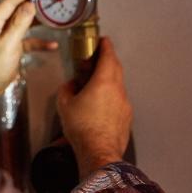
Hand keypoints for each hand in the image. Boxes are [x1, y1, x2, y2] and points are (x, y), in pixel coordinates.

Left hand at [0, 0, 57, 95]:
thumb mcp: (8, 45)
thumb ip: (19, 25)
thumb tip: (30, 5)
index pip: (10, 1)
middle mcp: (0, 26)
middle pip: (18, 9)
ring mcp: (6, 36)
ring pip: (25, 23)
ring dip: (38, 19)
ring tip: (53, 11)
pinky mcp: (13, 47)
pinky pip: (28, 41)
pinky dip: (39, 41)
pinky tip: (53, 45)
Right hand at [57, 37, 132, 178]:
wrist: (99, 152)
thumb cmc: (82, 127)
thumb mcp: (64, 104)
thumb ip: (67, 88)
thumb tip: (71, 84)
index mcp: (104, 82)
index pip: (108, 56)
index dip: (105, 46)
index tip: (103, 40)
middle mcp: (118, 90)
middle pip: (116, 67)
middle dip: (108, 59)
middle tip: (98, 56)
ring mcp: (125, 104)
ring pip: (118, 84)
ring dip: (109, 78)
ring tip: (95, 81)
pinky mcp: (126, 117)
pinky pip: (119, 99)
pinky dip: (111, 94)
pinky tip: (100, 102)